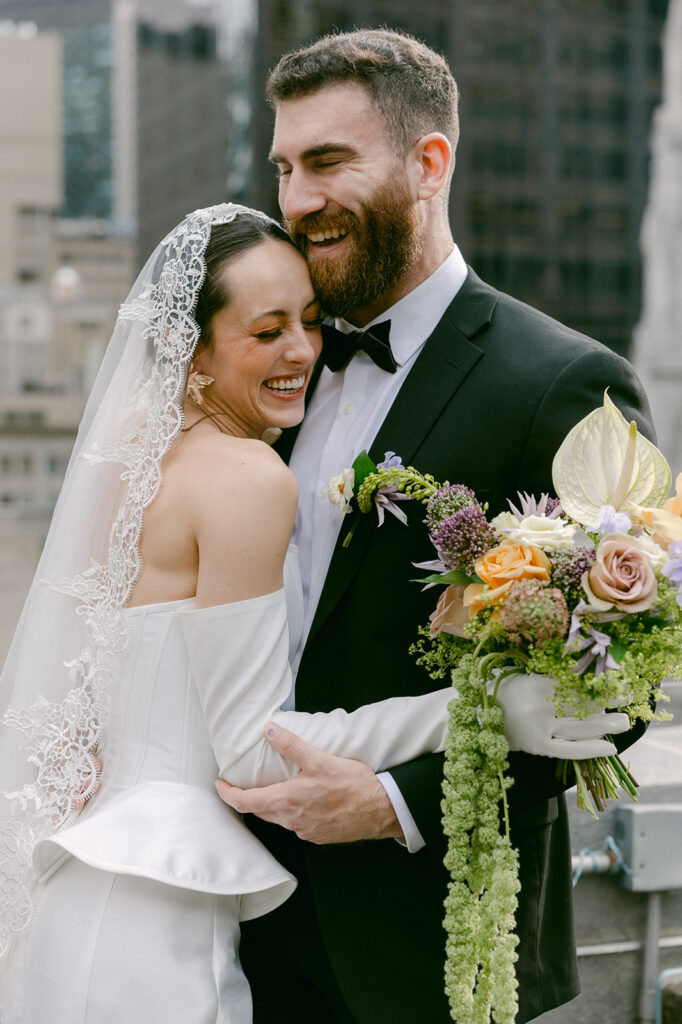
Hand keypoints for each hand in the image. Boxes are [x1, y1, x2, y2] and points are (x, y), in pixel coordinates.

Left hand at [215, 724, 403, 843]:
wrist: (380, 810)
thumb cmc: (353, 786)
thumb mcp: (321, 759)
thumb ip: (292, 745)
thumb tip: (270, 730)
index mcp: (287, 801)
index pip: (246, 802)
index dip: (228, 794)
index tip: (220, 785)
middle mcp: (292, 820)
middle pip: (260, 811)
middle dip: (247, 798)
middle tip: (241, 784)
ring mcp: (305, 831)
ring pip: (278, 818)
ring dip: (270, 805)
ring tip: (271, 789)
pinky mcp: (318, 835)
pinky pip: (295, 825)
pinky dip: (290, 812)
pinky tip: (301, 801)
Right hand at [496, 673, 629, 758]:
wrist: (476, 714)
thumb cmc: (503, 689)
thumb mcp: (524, 674)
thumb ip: (551, 675)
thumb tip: (587, 675)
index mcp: (532, 684)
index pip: (573, 683)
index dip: (596, 683)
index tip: (615, 679)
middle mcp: (536, 707)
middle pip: (580, 704)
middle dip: (607, 701)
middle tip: (628, 699)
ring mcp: (537, 729)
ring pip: (578, 726)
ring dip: (604, 724)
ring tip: (623, 721)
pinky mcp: (537, 747)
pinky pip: (568, 750)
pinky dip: (590, 749)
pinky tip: (609, 748)